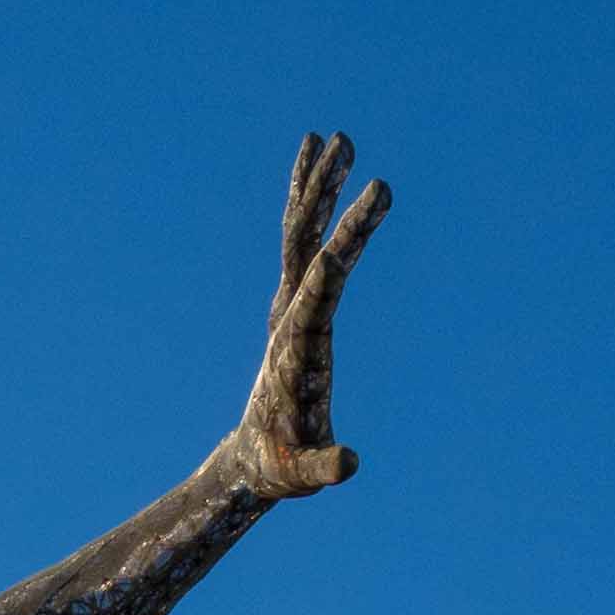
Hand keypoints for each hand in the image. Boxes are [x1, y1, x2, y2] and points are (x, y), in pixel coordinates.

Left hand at [228, 131, 391, 498]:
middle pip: (304, 247)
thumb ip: (327, 468)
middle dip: (326, 199)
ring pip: (300, 236)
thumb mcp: (308, 474)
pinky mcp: (295, 306)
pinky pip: (303, 248)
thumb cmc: (286, 466)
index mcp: (298, 348)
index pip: (319, 294)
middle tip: (348, 147)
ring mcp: (289, 307)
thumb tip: (348, 465)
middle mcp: (289, 317)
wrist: (253, 461)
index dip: (335, 259)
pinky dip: (314, 209)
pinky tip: (325, 176)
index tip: (360, 214)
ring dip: (319, 188)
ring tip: (338, 139)